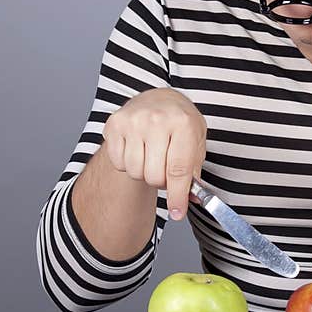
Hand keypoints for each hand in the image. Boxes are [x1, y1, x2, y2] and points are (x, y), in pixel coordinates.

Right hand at [103, 88, 206, 219]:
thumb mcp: (197, 140)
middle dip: (162, 181)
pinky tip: (139, 149)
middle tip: (166, 169)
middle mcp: (157, 120)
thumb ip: (194, 170)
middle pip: (154, 176)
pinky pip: (119, 164)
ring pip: (135, 172)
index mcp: (183, 123)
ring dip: (145, 172)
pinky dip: (129, 164)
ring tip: (153, 156)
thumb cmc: (180, 122)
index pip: (178, 170)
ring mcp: (133, 121)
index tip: (177, 212)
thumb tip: (191, 199)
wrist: (159, 98)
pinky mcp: (114, 125)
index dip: (178, 196)